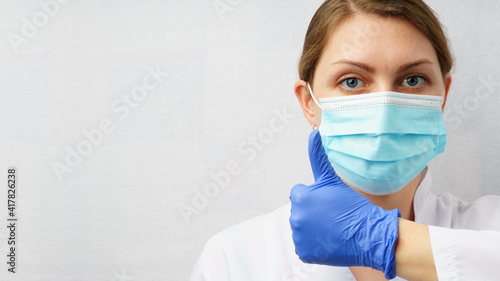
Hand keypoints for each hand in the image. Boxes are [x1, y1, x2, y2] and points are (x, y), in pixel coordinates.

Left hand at [289, 130, 400, 279]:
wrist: (368, 234)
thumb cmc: (353, 206)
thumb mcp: (333, 179)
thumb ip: (318, 156)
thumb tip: (313, 132)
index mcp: (300, 197)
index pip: (299, 193)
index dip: (315, 197)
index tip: (329, 202)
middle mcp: (295, 216)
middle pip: (300, 211)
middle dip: (312, 212)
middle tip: (332, 216)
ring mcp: (299, 236)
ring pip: (302, 228)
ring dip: (313, 228)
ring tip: (332, 227)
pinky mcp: (303, 252)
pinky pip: (304, 246)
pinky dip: (314, 245)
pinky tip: (329, 240)